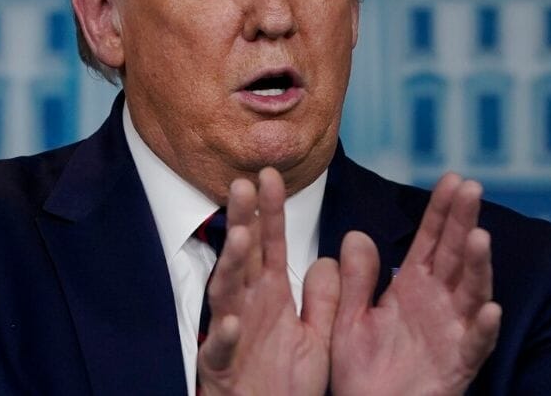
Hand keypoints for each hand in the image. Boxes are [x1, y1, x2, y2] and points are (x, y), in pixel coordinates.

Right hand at [197, 167, 339, 395]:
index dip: (270, 210)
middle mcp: (247, 308)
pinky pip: (219, 349)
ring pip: (225, 293)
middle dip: (243, 220)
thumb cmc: (287, 383)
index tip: (270, 175)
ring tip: (241, 238)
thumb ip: (324, 299)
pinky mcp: (219, 367)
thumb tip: (332, 257)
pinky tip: (230, 321)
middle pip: (244, 257)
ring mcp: (231, 334)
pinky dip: (222, 335)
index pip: (270, 244)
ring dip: (232, 266)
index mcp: (271, 296)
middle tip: (244, 185)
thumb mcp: (316, 336)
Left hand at [330, 173, 500, 395]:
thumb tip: (355, 234)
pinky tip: (490, 309)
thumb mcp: (349, 318)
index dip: (442, 210)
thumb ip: (355, 280)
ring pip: (471, 292)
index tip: (453, 179)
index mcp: (414, 287)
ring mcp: (454, 331)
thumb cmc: (362, 370)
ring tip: (479, 238)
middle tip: (471, 189)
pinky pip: (476, 344)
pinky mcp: (460, 363)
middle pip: (457, 255)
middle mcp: (440, 302)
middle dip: (464, 222)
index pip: (432, 240)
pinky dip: (484, 327)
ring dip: (478, 267)